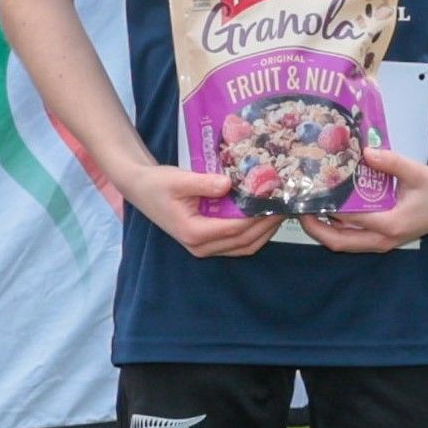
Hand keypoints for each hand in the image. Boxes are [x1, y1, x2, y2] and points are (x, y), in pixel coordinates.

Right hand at [122, 160, 280, 257]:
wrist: (141, 189)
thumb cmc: (158, 183)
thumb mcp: (178, 179)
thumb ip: (203, 183)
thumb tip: (229, 184)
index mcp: (193, 233)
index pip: (235, 229)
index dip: (258, 217)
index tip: (275, 202)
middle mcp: (200, 246)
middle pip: (244, 242)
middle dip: (267, 226)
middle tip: (286, 207)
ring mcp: (204, 247)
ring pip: (243, 247)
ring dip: (264, 232)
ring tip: (280, 212)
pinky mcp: (207, 242)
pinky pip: (237, 244)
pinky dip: (254, 233)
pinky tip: (264, 216)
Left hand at [307, 147, 427, 251]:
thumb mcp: (417, 172)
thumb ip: (392, 162)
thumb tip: (365, 151)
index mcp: (391, 224)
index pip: (351, 218)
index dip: (328, 208)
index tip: (310, 195)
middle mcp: (382, 239)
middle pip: (339, 242)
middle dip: (315, 228)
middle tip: (297, 209)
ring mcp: (380, 243)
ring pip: (343, 243)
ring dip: (322, 230)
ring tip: (304, 210)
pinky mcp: (378, 240)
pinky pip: (350, 239)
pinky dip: (334, 228)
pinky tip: (323, 211)